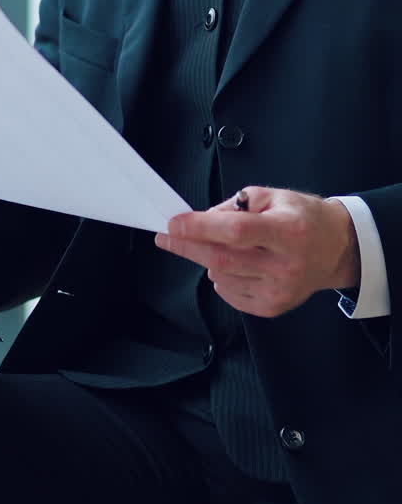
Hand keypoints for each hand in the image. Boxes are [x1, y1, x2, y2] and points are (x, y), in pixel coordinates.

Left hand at [154, 186, 360, 317]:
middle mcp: (286, 265)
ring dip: (208, 259)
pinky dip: (220, 277)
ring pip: (222, 277)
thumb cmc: (302, 217)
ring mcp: (279, 290)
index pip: (236, 232)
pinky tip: (233, 264)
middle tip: (167, 237)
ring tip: (220, 244)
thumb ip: (236, 206)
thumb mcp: (273, 196)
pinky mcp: (273, 307)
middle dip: (188, 247)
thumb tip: (201, 220)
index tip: (173, 224)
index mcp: (288, 231)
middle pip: (223, 259)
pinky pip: (230, 293)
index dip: (201, 228)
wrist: (337, 249)